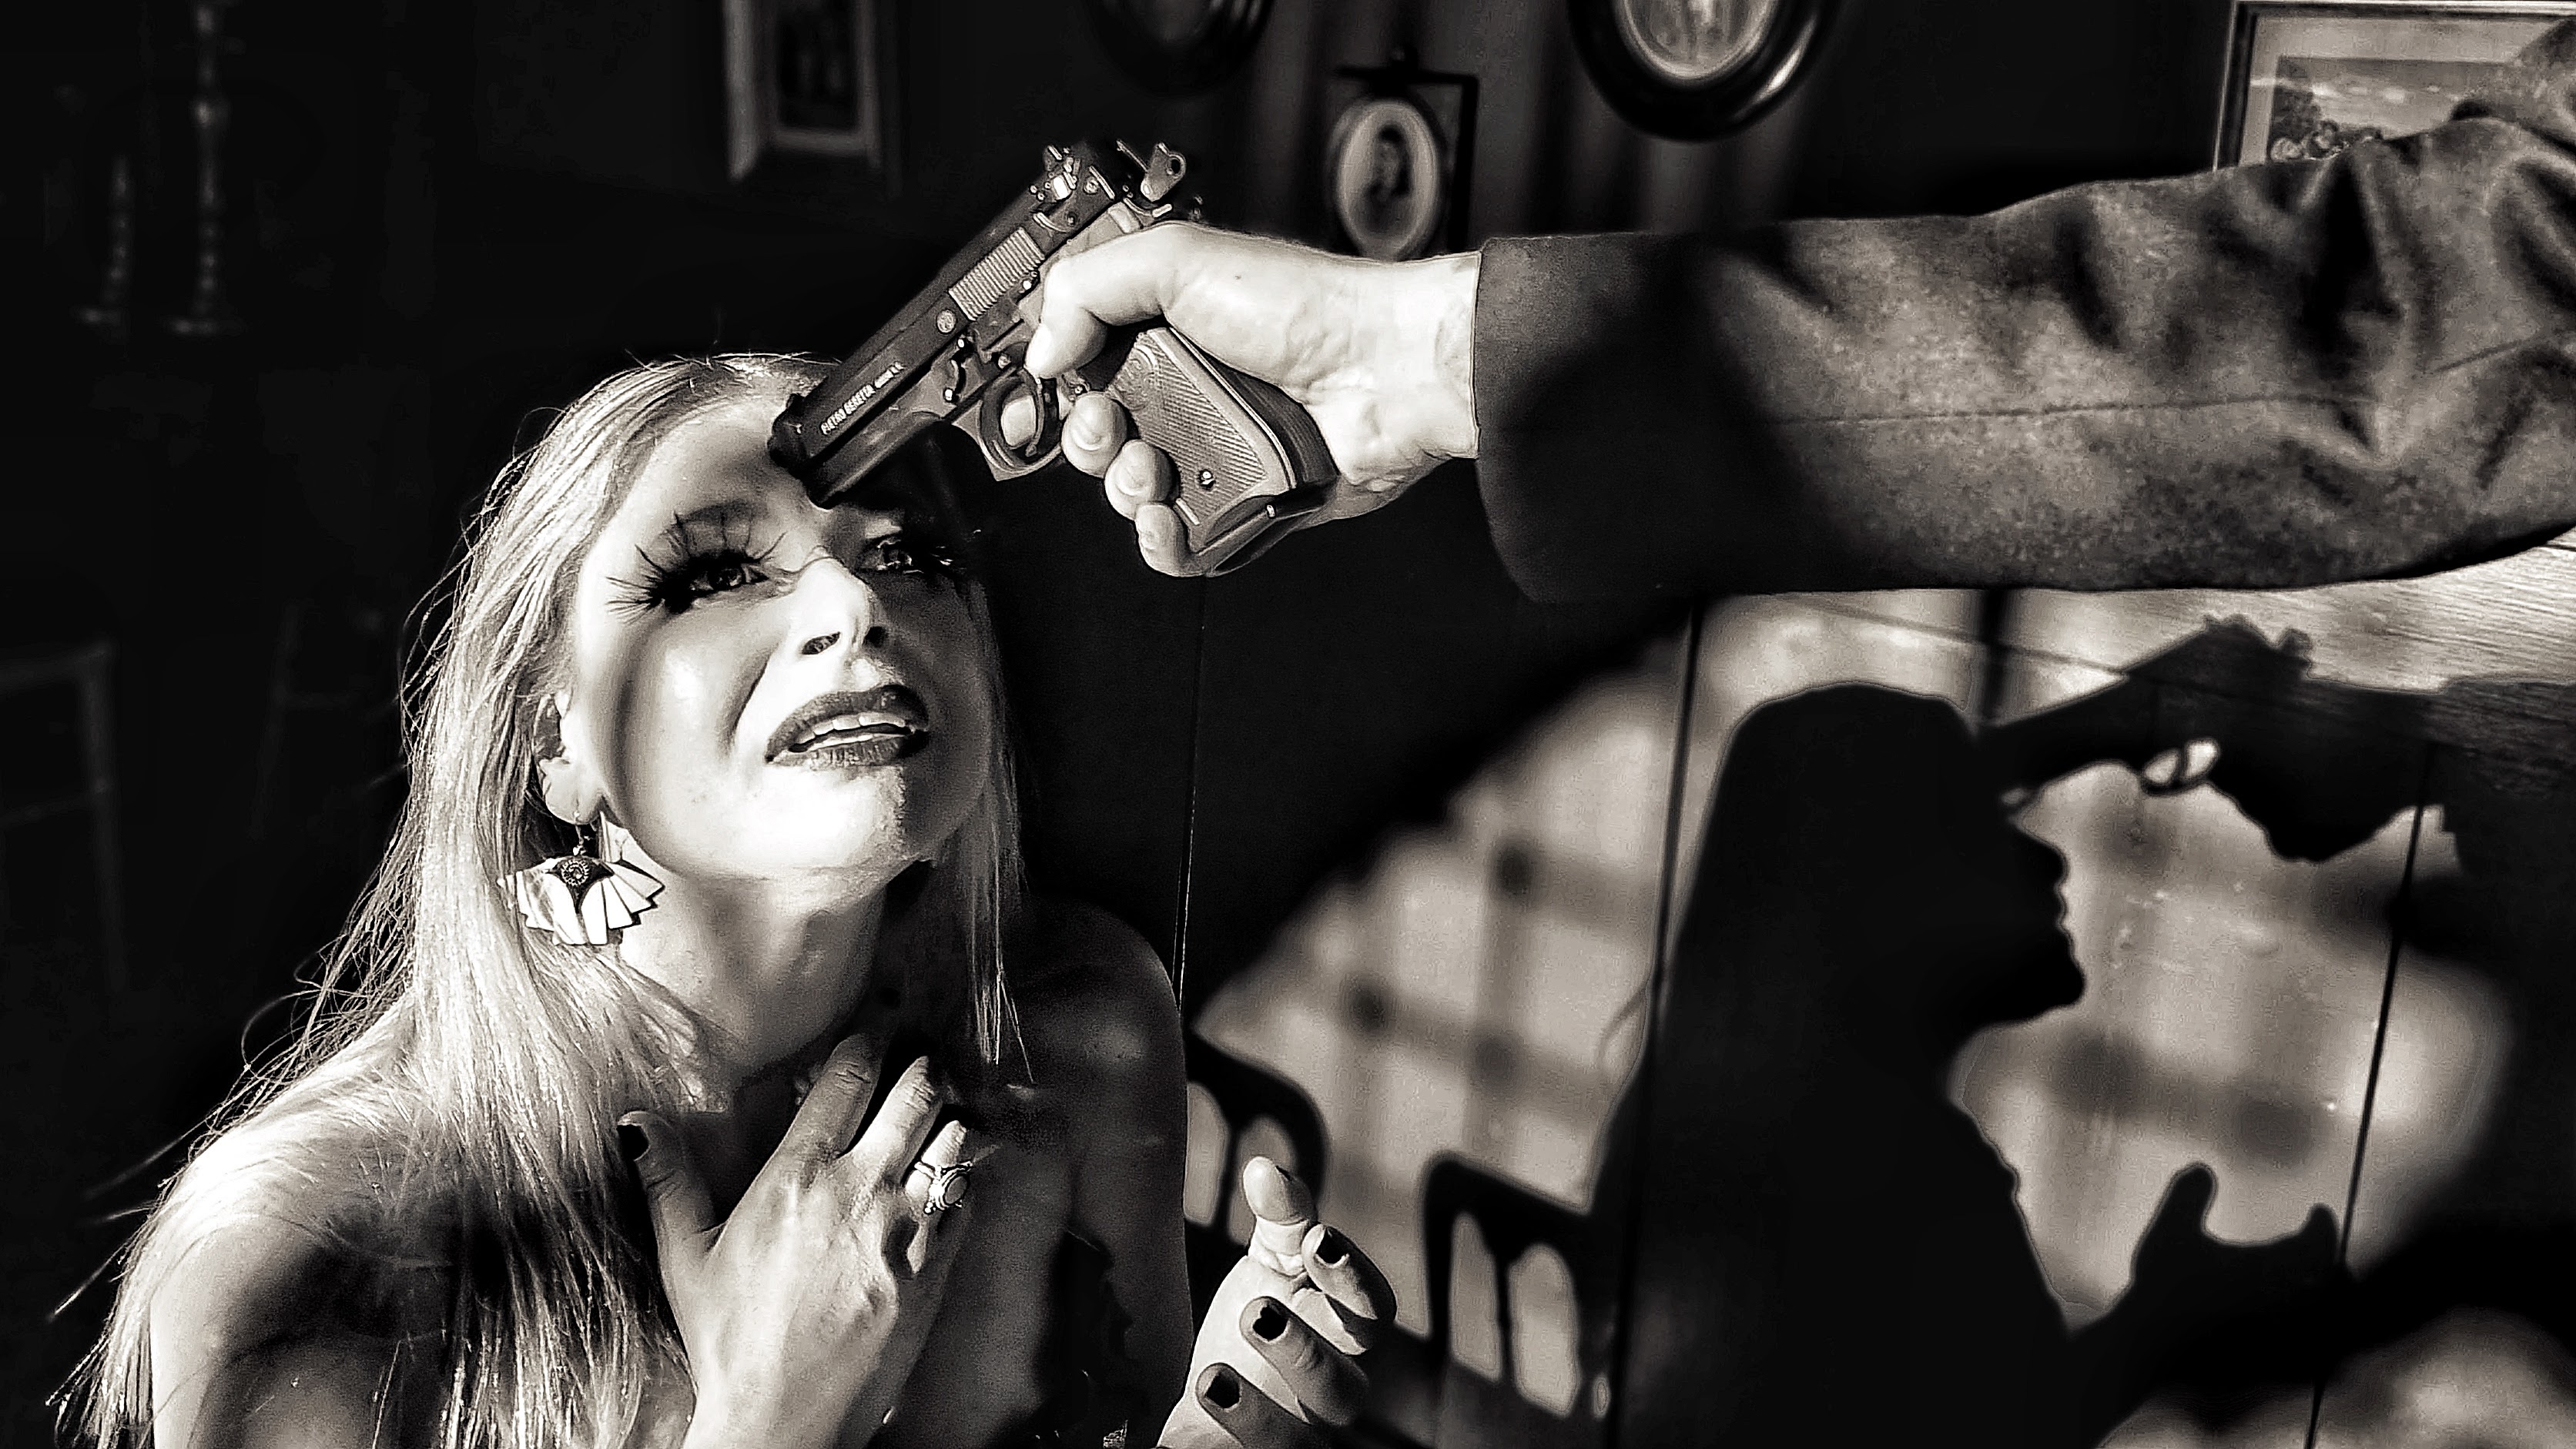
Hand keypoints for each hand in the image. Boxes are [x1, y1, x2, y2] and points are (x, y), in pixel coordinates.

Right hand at [623, 1033, 980, 1448]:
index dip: (868, 1045)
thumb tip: (634, 1121)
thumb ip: (668, 1181)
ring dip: (952, 1117)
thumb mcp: (687, 1257)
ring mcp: (907, 1229)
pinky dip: (965, 1178)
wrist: (785, 1420)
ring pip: (954, 1139)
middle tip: (922, 1060)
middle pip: (917, 1094)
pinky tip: (953, 1176)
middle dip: (924, 1069)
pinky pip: (969, 1198)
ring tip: (945, 1110)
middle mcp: (860, 1190)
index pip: (847, 1080)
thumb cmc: (731, 1341)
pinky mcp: (938, 1268)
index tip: (876, 1033)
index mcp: (797, 1176)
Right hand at [1024, 224, 1480, 575]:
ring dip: (1127, 490)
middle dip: (1092, 442)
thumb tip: (1043, 350)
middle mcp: (1189, 394)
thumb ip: (1089, 287)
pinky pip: (1183, 543)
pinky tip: (1168, 520)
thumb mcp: (1179, 258)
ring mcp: (1217, 452)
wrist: (1387, 371)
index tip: (1066, 388)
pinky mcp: (1246, 503)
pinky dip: (1163, 543)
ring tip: (1157, 469)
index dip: (1066, 386)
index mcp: (1167, 333)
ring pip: (1134, 496)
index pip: (1086, 370)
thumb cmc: (1308, 308)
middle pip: (1101, 440)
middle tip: (1117, 429)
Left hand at [1160, 1158, 1396, 1448]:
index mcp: (1343, 1333)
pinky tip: (1191, 1419)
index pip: (1374, 1312)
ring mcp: (1296, 1439)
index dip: (1355, 1278)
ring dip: (1262, 1413)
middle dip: (1305, 1351)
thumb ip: (1281, 1217)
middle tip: (1254, 1310)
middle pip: (1345, 1389)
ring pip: (1304, 1446)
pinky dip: (1227, 1447)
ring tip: (1212, 1378)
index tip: (1319, 1237)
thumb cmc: (1255, 1320)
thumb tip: (1264, 1167)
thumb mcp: (1268, 1265)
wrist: (1210, 1404)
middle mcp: (1330, 1394)